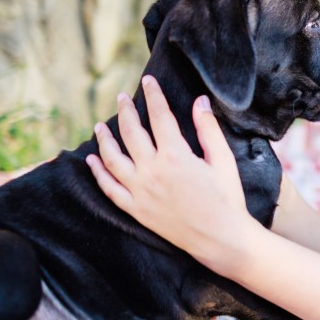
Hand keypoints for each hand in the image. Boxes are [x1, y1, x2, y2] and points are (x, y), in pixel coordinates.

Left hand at [86, 75, 257, 264]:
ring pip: (113, 159)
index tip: (148, 81)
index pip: (159, 116)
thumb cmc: (227, 198)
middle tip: (121, 98)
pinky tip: (92, 161)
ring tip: (100, 126)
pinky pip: (110, 189)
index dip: (153, 96)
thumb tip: (199, 101)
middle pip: (131, 132)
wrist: (220, 238)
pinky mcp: (136, 210)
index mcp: (176, 156)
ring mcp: (141, 192)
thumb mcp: (223, 160)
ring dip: (104, 139)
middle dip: (125, 111)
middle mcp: (152, 171)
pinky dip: (98, 173)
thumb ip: (208, 129)